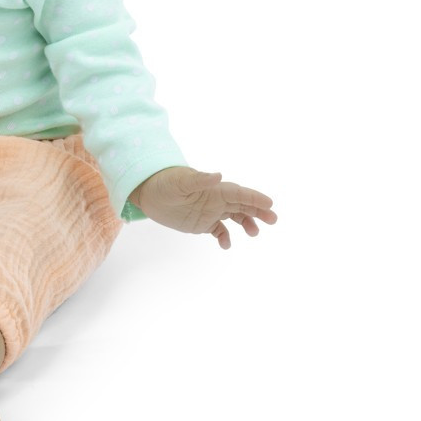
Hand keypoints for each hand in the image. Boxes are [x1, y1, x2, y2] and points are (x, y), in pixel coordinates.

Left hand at [128, 166, 276, 248]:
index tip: (269, 204)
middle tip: (273, 220)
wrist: (148, 192)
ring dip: (247, 223)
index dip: (254, 197)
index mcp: (213, 188)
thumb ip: (199, 179)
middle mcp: (215, 199)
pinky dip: (225, 237)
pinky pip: (219, 230)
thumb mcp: (180, 181)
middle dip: (258, 211)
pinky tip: (225, 245)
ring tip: (253, 233)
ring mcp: (210, 211)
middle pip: (242, 204)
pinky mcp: (202, 223)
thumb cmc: (164, 182)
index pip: (238, 192)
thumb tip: (218, 176)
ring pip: (235, 217)